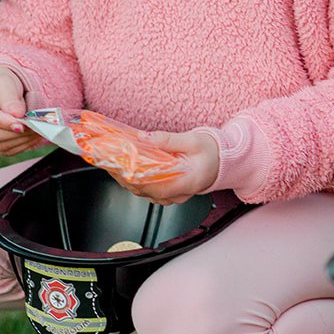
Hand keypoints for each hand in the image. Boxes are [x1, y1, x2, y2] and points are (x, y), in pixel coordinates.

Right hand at [0, 68, 41, 156]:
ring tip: (37, 131)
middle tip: (36, 128)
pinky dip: (19, 146)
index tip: (21, 124)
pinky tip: (30, 137)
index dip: (2, 122)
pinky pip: (1, 151)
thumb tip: (17, 116)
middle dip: (15, 133)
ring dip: (20, 141)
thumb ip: (10, 99)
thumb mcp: (5, 82)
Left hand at [106, 129, 220, 204]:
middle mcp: (178, 194)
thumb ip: (168, 140)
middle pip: (142, 190)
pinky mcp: (170, 193)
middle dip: (122, 176)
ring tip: (112, 164)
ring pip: (143, 193)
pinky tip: (126, 171)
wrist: (225, 161)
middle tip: (108, 161)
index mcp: (185, 182)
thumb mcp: (193, 140)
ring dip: (126, 179)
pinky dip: (135, 181)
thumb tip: (144, 138)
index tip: (116, 165)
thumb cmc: (213, 151)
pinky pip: (148, 191)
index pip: (151, 186)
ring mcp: (173, 196)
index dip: (130, 177)